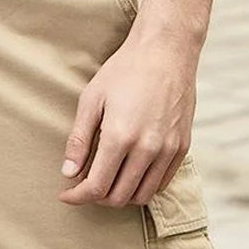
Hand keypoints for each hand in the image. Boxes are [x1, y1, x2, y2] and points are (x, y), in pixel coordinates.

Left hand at [57, 27, 197, 206]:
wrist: (164, 51)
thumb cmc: (124, 70)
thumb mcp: (92, 98)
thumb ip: (79, 139)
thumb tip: (68, 172)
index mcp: (120, 136)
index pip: (96, 186)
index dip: (77, 196)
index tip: (66, 194)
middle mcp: (147, 149)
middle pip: (119, 196)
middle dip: (96, 197)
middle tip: (83, 184)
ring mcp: (168, 150)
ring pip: (142, 195)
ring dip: (120, 195)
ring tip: (106, 178)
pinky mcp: (182, 147)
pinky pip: (162, 183)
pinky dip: (143, 186)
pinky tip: (129, 171)